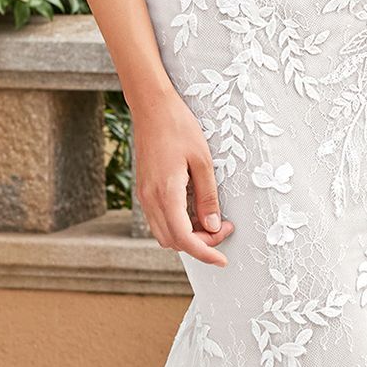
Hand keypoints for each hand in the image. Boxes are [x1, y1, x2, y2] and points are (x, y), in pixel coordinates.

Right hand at [133, 92, 234, 265]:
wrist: (152, 107)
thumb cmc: (179, 127)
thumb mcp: (203, 161)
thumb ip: (207, 197)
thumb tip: (213, 227)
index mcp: (166, 193)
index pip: (184, 238)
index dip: (205, 253)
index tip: (223, 259)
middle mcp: (151, 199)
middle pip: (173, 241)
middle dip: (200, 244)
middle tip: (223, 227)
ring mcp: (144, 196)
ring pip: (164, 234)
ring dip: (187, 235)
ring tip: (210, 219)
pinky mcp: (144, 190)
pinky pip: (158, 220)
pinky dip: (177, 224)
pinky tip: (194, 210)